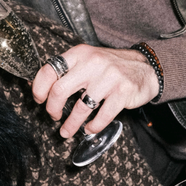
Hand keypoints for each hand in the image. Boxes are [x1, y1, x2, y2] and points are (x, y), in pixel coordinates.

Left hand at [31, 45, 158, 138]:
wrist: (148, 68)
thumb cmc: (111, 67)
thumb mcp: (88, 60)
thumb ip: (68, 70)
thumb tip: (38, 85)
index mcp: (79, 54)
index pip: (49, 70)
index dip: (39, 88)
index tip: (39, 100)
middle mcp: (92, 63)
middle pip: (59, 90)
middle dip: (52, 108)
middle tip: (53, 116)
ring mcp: (109, 78)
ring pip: (80, 107)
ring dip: (70, 124)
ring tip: (66, 131)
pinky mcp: (123, 92)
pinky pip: (102, 115)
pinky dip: (93, 126)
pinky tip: (89, 129)